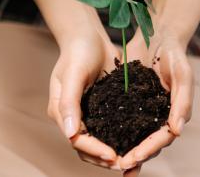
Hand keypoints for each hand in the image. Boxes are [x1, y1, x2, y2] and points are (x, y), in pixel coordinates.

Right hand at [47, 25, 122, 168]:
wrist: (87, 35)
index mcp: (62, 111)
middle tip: (127, 164)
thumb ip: (70, 103)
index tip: (114, 157)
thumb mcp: (73, 74)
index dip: (95, 151)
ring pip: (100, 141)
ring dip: (114, 152)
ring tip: (133, 159)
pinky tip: (137, 141)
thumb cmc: (77, 52)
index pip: (77, 140)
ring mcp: (88, 112)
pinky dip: (121, 137)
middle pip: (87, 147)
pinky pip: (111, 127)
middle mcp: (74, 116)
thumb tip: (70, 134)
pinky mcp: (102, 106)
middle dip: (105, 159)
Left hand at [118, 26, 193, 172]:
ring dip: (124, 150)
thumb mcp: (183, 74)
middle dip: (135, 156)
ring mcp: (144, 109)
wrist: (159, 35)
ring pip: (135, 136)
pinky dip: (114, 133)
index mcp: (175, 113)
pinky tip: (99, 139)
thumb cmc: (174, 54)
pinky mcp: (131, 102)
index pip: (163, 137)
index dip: (149, 149)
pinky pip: (122, 121)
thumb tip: (177, 131)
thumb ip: (183, 101)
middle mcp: (160, 115)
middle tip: (119, 165)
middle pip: (149, 142)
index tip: (135, 158)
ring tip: (109, 162)